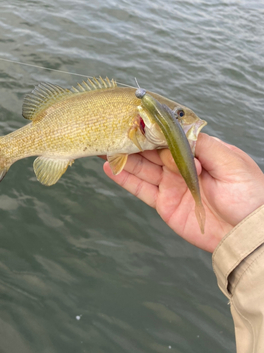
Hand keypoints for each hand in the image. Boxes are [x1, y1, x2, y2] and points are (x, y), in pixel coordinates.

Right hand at [103, 133, 263, 251]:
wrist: (247, 232)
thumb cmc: (248, 193)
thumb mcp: (231, 162)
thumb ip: (203, 145)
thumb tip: (175, 133)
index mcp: (197, 151)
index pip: (168, 136)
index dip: (150, 129)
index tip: (132, 120)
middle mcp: (180, 166)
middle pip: (150, 150)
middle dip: (131, 140)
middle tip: (110, 130)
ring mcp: (170, 184)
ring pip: (141, 167)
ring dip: (122, 157)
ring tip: (103, 146)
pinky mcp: (164, 204)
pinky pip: (140, 189)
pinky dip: (124, 178)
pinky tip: (109, 168)